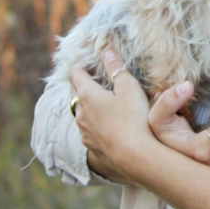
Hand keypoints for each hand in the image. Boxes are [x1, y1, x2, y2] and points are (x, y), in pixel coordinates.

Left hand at [69, 52, 151, 181]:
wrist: (134, 156)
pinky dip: (97, 126)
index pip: (76, 75)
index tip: (87, 63)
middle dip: (88, 88)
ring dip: (92, 109)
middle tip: (102, 85)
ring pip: (84, 115)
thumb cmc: (133, 118)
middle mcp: (81, 114)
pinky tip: (111, 129)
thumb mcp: (129, 87)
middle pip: (79, 95)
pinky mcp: (92, 147)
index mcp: (88, 95)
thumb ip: (117, 69)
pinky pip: (90, 131)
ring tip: (108, 108)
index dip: (80, 66)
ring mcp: (85, 132)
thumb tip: (107, 52)